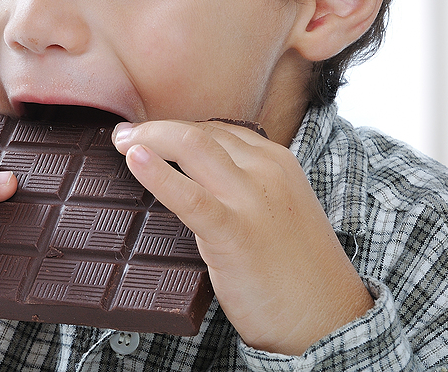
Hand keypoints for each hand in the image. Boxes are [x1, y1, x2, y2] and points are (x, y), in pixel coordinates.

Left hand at [113, 120, 371, 355]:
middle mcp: (266, 171)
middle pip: (200, 132)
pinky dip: (157, 174)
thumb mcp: (276, 211)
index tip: (150, 135)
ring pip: (192, 146)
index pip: (218, 130)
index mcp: (277, 162)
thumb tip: (194, 179)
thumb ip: (244, 188)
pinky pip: (189, 195)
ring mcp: (252, 199)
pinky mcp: (235, 232)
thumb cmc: (296, 272)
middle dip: (155, 128)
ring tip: (120, 142)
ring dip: (149, 138)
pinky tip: (134, 160)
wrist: (327, 319)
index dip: (177, 128)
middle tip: (123, 134)